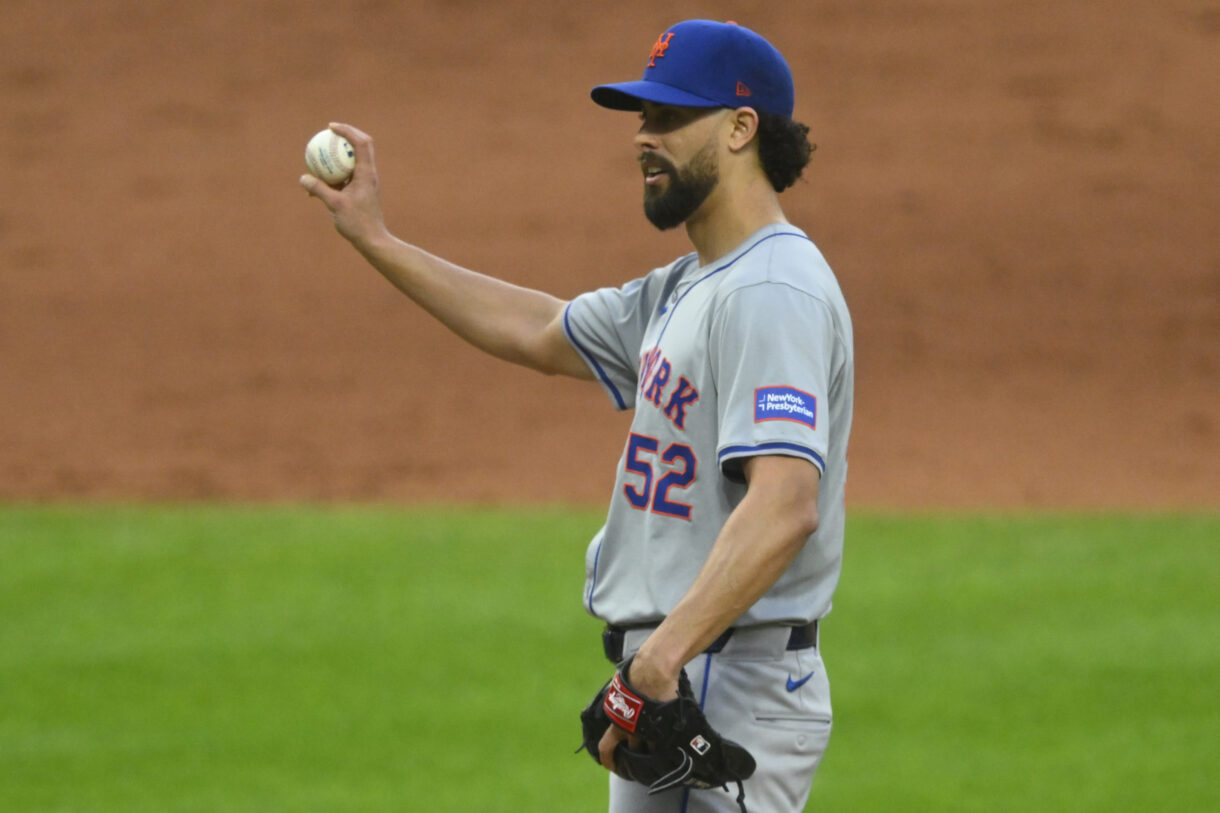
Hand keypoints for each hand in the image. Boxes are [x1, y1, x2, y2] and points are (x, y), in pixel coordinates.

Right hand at [299, 122, 388, 248]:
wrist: (373, 240)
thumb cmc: (357, 223)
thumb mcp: (334, 205)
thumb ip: (319, 189)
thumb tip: (303, 177)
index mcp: (366, 174)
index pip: (361, 143)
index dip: (347, 130)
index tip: (331, 127)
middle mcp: (369, 175)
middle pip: (361, 146)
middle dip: (346, 135)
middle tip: (328, 132)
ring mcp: (365, 183)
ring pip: (352, 161)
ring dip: (338, 155)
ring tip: (320, 154)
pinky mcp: (361, 191)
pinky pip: (346, 176)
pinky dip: (334, 176)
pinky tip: (316, 184)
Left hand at [595, 652, 678, 773]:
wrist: (653, 669)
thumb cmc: (634, 675)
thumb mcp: (618, 691)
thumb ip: (619, 703)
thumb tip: (618, 706)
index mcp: (615, 720)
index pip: (605, 748)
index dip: (607, 760)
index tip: (610, 766)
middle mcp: (628, 729)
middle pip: (630, 751)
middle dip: (633, 757)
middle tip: (637, 761)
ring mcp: (646, 729)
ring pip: (647, 748)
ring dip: (649, 748)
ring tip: (654, 746)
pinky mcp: (661, 726)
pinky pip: (660, 740)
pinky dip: (662, 741)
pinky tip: (665, 738)